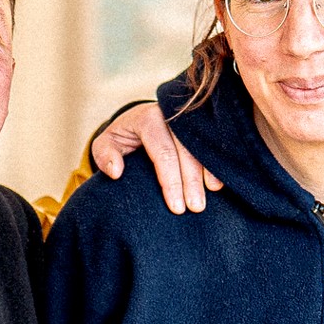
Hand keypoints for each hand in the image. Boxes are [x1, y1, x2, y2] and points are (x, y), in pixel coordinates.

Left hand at [91, 101, 221, 213]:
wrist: (142, 118)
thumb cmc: (123, 136)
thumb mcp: (106, 142)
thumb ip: (104, 155)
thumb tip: (116, 172)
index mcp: (148, 119)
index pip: (163, 152)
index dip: (171, 181)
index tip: (176, 207)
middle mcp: (172, 115)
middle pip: (186, 150)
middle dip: (191, 182)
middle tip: (196, 208)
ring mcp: (188, 118)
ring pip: (201, 147)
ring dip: (207, 174)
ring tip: (207, 199)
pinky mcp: (199, 123)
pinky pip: (211, 142)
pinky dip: (215, 164)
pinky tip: (219, 184)